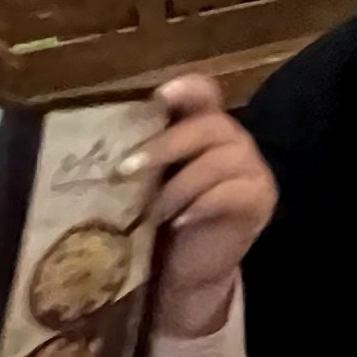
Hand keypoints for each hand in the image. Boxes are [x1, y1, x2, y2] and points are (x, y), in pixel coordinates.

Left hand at [131, 75, 273, 336]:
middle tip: (126, 168)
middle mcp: (235, 140)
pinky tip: (179, 221)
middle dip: (166, 144)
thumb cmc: (162, 218)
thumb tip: (97, 140)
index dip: (185, 88)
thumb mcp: (147, 181)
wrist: (190, 268)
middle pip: (210, 124)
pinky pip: (233, 193)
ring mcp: (253, 169)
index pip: (204, 92)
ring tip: (152, 210)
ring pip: (221, 160)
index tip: (158, 96)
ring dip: (180, 184)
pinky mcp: (260, 200)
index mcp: (205, 127)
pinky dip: (201, 205)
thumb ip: (139, 153)